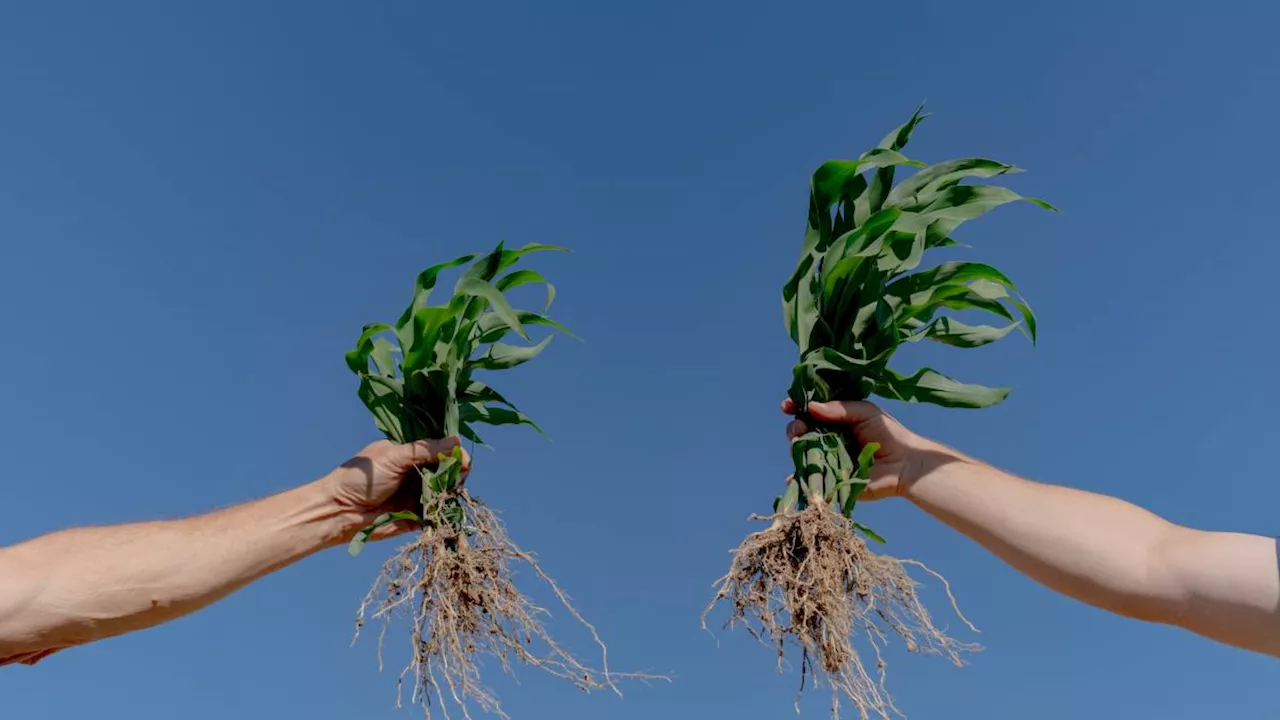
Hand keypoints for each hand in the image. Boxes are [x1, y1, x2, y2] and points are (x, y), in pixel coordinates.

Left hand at [321, 438, 470, 541]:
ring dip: (451, 494)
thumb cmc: (360, 479)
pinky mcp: (416, 517)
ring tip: (448, 495)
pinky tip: (445, 511)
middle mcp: (415, 472)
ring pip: (444, 492)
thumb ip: (425, 450)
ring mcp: (416, 495)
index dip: (453, 453)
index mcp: (408, 453)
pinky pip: (436, 514)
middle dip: (456, 474)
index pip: (439, 449)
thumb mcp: (394, 457)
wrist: (340, 513)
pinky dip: (443, 513)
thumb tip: (457, 442)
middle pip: (446, 471)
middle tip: (458, 479)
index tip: (463, 461)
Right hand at [783, 399, 960, 500]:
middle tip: (798, 426)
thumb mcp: (865, 412)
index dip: (796, 407)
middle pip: (802, 431)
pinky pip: (810, 479)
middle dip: (794, 427)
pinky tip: (792, 476)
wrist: (905, 464)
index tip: (787, 405)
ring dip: (795, 447)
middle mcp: (828, 439)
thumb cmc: (888, 434)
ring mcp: (828, 460)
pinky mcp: (832, 480)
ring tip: (799, 442)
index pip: (810, 412)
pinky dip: (798, 479)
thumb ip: (839, 408)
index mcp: (836, 421)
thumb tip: (810, 406)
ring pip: (802, 453)